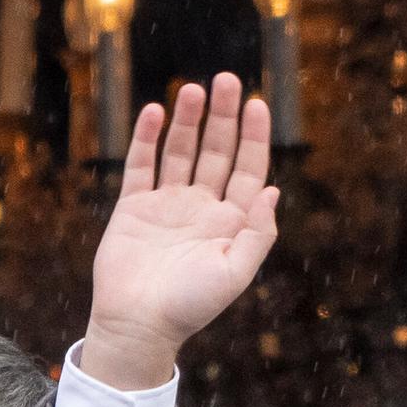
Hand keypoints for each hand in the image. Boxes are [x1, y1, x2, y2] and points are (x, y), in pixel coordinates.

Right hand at [81, 77, 281, 390]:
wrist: (138, 326)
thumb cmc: (190, 307)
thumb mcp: (235, 274)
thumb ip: (257, 234)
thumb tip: (272, 191)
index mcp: (230, 223)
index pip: (248, 170)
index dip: (254, 137)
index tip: (257, 104)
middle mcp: (201, 208)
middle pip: (217, 152)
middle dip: (224, 117)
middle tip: (227, 80)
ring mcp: (167, 206)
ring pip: (180, 152)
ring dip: (188, 121)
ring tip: (194, 89)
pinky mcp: (134, 208)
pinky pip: (142, 166)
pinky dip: (147, 139)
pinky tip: (155, 112)